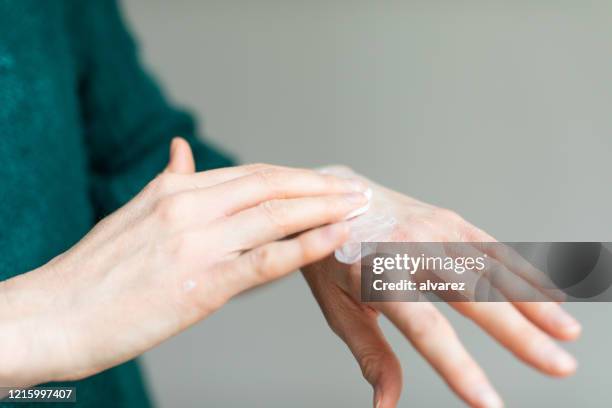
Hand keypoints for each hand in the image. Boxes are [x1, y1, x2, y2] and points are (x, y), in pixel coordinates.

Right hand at [0, 139, 370, 386]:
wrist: (54, 315)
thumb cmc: (93, 272)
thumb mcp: (132, 213)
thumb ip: (168, 181)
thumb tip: (180, 150)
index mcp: (174, 190)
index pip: (251, 174)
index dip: (294, 176)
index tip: (322, 181)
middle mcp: (189, 206)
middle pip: (271, 186)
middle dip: (319, 186)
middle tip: (354, 188)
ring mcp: (197, 243)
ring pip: (275, 215)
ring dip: (324, 209)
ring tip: (358, 207)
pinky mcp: (201, 283)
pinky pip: (266, 259)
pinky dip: (306, 245)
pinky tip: (335, 237)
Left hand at [303, 167, 580, 407]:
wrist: (329, 198)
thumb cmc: (331, 258)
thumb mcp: (338, 308)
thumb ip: (369, 353)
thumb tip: (386, 404)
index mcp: (377, 277)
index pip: (425, 329)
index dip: (458, 367)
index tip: (488, 403)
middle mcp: (410, 249)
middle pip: (473, 296)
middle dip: (520, 336)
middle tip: (559, 367)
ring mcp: (433, 230)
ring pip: (492, 269)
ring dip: (534, 302)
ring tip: (567, 335)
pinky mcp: (447, 219)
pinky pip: (492, 247)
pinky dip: (523, 271)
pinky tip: (549, 293)